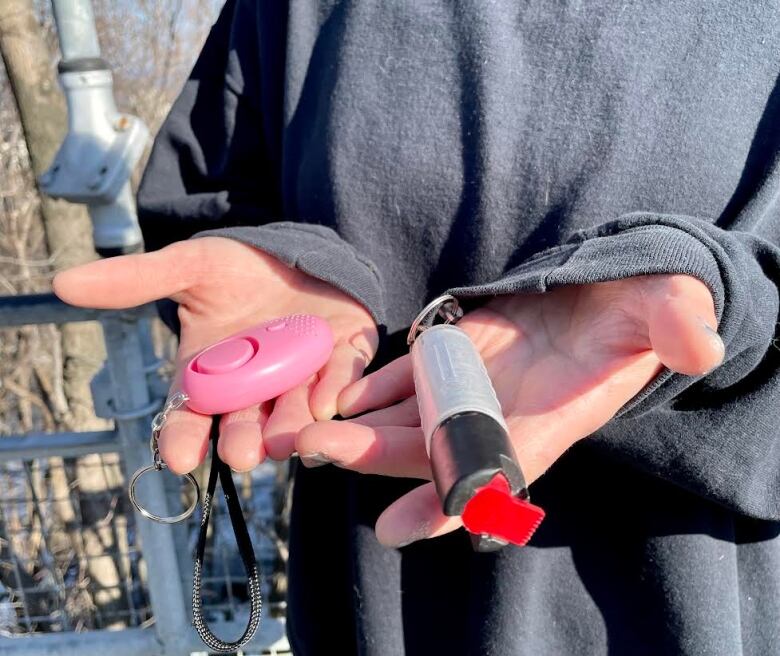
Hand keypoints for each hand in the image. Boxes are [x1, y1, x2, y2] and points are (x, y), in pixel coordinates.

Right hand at [53, 237, 376, 473]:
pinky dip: (335, 390)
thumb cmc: (238, 268)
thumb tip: (63, 282)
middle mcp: (257, 388)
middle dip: (242, 440)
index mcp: (214, 376)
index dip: (184, 436)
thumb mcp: (190, 268)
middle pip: (246, 423)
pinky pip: (341, 380)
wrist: (295, 251)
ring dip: (290, 428)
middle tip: (241, 455)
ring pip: (294, 412)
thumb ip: (138, 280)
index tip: (178, 457)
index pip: (192, 415)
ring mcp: (302, 378)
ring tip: (285, 442)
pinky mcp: (343, 360)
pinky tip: (329, 402)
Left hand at [296, 274, 723, 546]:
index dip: (451, 501)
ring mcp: (468, 385)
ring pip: (406, 420)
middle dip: (376, 458)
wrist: (602, 292)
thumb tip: (700, 343)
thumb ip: (673, 324)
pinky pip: (402, 378)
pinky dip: (369, 387)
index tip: (401, 528)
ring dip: (356, 429)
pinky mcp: (450, 353)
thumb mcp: (663, 308)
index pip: (495, 472)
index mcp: (547, 420)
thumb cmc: (635, 310)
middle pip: (430, 451)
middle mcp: (497, 414)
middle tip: (320, 452)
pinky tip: (336, 391)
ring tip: (304, 432)